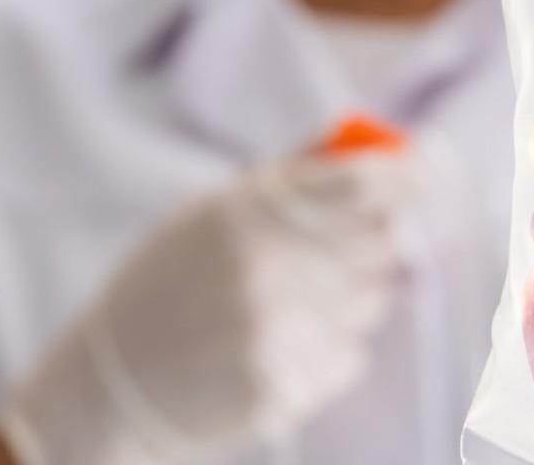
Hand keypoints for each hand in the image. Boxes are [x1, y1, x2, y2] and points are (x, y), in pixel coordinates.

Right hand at [0, 151, 417, 463]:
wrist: (110, 385)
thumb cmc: (167, 285)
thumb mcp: (212, 213)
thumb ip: (295, 176)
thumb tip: (379, 145)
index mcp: (245, 214)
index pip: (361, 184)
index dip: (405, 175)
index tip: (423, 173)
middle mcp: (265, 270)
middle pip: (380, 242)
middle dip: (381, 238)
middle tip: (356, 242)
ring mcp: (275, 334)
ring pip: (373, 302)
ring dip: (355, 296)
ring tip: (297, 300)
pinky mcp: (283, 388)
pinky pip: (352, 356)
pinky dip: (333, 347)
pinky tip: (284, 343)